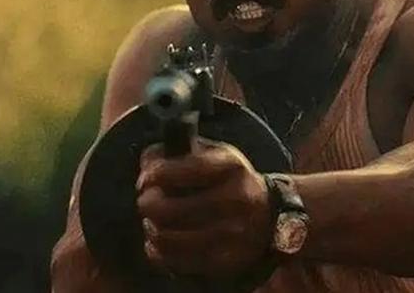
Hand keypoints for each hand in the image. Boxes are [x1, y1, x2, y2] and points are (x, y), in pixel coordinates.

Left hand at [136, 138, 271, 277]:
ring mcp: (232, 233)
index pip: (185, 169)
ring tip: (152, 222)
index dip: (156, 174)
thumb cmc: (230, 181)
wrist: (268, 216)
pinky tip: (157, 242)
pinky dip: (158, 252)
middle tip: (145, 202)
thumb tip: (148, 163)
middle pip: (170, 208)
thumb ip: (181, 152)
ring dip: (151, 229)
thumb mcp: (215, 156)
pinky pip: (176, 261)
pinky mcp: (225, 261)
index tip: (145, 178)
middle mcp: (236, 199)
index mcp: (231, 166)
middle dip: (147, 204)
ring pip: (169, 237)